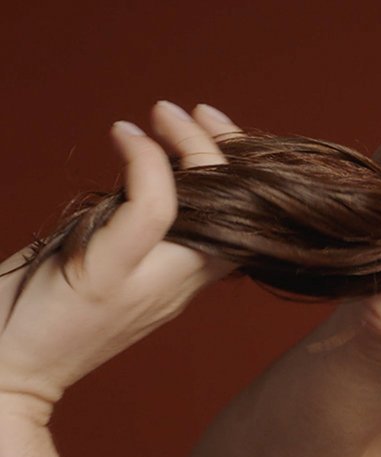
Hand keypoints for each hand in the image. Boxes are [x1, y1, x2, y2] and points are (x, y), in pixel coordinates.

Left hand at [0, 101, 240, 419]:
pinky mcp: (110, 277)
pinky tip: (127, 138)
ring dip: (191, 148)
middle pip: (238, 210)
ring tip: (161, 116)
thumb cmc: (34, 313)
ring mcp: (149, 283)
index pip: (240, 221)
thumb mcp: (101, 266)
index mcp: (181, 282)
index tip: (209, 122)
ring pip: (208, 206)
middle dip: (223, 148)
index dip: (235, 165)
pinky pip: (153, 210)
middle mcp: (179, 284)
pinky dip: (146, 163)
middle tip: (183, 113)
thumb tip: (144, 170)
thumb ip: (132, 229)